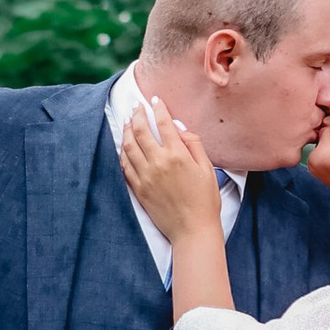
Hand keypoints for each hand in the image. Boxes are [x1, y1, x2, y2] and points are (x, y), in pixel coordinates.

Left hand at [117, 99, 223, 248]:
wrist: (192, 230)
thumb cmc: (205, 200)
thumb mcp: (207, 168)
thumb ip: (194, 144)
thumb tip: (179, 128)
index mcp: (178, 155)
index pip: (163, 123)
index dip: (158, 108)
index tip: (155, 100)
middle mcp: (158, 163)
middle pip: (141, 130)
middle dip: (137, 114)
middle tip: (137, 106)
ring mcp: (145, 176)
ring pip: (128, 146)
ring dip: (126, 130)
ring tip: (128, 121)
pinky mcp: (138, 189)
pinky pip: (124, 165)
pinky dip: (122, 151)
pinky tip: (124, 145)